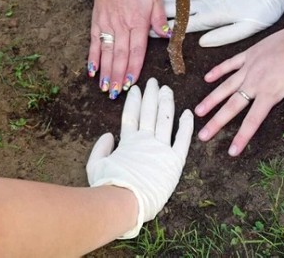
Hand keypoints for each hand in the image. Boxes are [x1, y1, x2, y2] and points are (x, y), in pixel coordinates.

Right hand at [86, 78, 193, 237]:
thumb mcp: (95, 166)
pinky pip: (183, 139)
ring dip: (166, 102)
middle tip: (154, 82)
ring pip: (165, 119)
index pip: (131, 116)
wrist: (124, 201)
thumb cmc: (107, 188)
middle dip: (151, 95)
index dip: (134, 101)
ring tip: (167, 89)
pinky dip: (186, 125)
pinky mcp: (174, 160)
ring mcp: (161, 149)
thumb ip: (100, 148)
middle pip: (149, 112)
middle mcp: (145, 141)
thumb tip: (108, 134)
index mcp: (127, 142)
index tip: (136, 89)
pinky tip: (188, 112)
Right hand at [87, 0, 169, 98]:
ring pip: (106, 53)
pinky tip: (92, 70)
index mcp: (137, 22)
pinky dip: (92, 57)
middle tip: (115, 93)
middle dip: (117, 76)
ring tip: (105, 88)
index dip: (134, 68)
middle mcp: (121, 27)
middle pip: (120, 56)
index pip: (137, 50)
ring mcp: (107, 25)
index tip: (131, 82)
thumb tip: (167, 36)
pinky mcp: (96, 21)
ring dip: (105, 72)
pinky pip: (93, 42)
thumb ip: (160, 18)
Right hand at [160, 0, 283, 46]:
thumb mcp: (246, 30)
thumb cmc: (262, 11)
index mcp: (216, 16)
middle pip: (181, 8)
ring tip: (152, 2)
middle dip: (163, 13)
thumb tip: (202, 42)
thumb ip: (223, 36)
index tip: (155, 31)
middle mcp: (210, 2)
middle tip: (145, 16)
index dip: (171, 28)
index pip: (188, 24)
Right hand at [194, 26, 283, 155]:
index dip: (241, 137)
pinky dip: (218, 71)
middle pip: (231, 106)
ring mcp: (250, 67)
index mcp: (270, 93)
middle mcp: (255, 82)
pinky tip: (208, 78)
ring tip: (198, 111)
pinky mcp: (249, 54)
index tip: (231, 151)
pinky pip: (230, 64)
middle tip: (202, 136)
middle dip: (216, 123)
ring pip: (225, 86)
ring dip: (211, 99)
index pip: (252, 120)